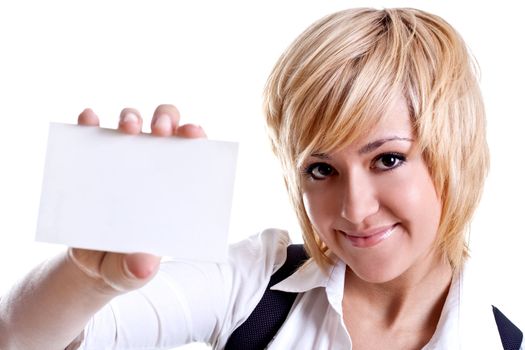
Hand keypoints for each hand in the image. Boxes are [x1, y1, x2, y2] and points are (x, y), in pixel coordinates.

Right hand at [69, 104, 205, 293]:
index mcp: (174, 187)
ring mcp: (122, 160)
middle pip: (165, 128)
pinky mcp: (92, 161)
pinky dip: (89, 123)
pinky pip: (91, 133)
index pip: (193, 153)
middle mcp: (152, 166)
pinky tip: (88, 120)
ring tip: (127, 128)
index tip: (194, 134)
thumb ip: (138, 271)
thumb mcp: (131, 274)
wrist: (91, 267)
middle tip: (160, 130)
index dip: (196, 137)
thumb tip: (144, 264)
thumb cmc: (125, 266)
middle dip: (166, 119)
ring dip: (131, 117)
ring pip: (131, 123)